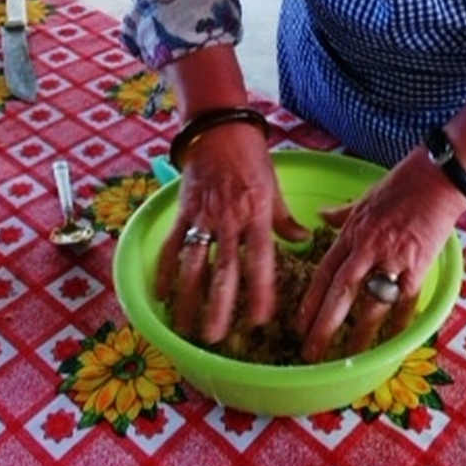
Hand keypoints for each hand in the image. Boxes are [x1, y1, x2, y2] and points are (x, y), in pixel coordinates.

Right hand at [156, 124, 308, 344]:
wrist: (219, 128)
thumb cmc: (251, 157)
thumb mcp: (274, 187)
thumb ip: (284, 218)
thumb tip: (303, 241)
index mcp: (256, 213)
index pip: (260, 260)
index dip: (260, 291)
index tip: (260, 319)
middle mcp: (229, 219)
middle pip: (223, 270)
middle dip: (219, 307)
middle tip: (216, 337)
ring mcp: (203, 216)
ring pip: (193, 264)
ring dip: (188, 298)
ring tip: (187, 327)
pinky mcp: (183, 210)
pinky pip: (171, 244)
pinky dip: (164, 271)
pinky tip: (161, 295)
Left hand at [296, 148, 465, 361]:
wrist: (438, 178)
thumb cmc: (402, 184)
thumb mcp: (365, 197)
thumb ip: (342, 214)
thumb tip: (321, 216)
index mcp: (353, 232)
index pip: (324, 272)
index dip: (310, 300)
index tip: (299, 323)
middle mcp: (368, 248)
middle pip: (341, 292)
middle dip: (324, 325)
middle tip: (310, 351)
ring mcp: (393, 259)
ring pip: (371, 303)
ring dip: (359, 333)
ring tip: (348, 356)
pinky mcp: (418, 267)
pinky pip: (405, 303)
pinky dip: (398, 324)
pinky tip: (390, 342)